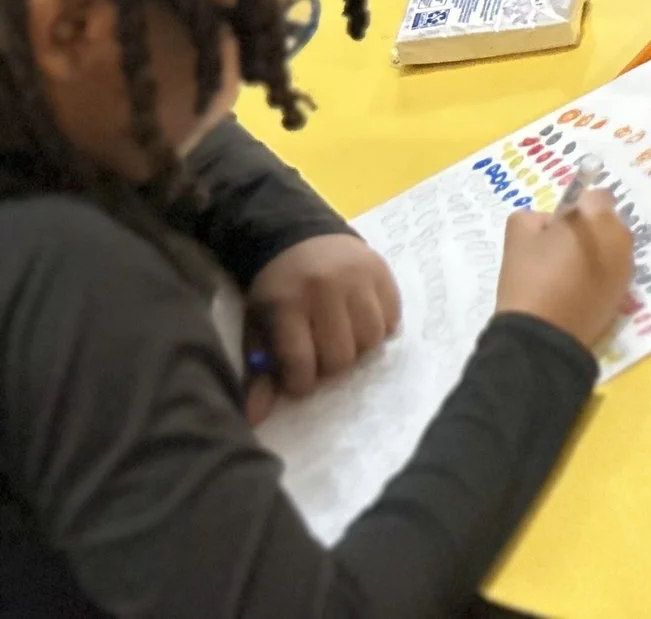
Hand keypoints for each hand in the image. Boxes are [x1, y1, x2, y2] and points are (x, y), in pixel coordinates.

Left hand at [244, 233, 401, 420]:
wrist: (298, 235)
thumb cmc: (275, 289)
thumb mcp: (258, 325)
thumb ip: (259, 371)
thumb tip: (253, 419)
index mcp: (287, 304)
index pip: (302, 363)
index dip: (300, 383)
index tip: (296, 379)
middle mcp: (326, 289)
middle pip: (340, 357)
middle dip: (329, 368)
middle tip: (319, 357)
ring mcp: (358, 278)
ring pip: (371, 340)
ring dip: (357, 350)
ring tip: (341, 340)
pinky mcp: (382, 271)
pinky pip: (392, 319)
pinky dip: (379, 329)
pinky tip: (360, 323)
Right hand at [494, 188, 633, 352]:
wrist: (542, 336)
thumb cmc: (530, 278)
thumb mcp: (518, 234)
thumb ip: (534, 215)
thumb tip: (550, 222)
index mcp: (598, 218)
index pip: (596, 196)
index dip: (576, 207)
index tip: (557, 226)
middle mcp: (621, 238)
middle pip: (607, 222)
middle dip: (588, 229)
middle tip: (558, 250)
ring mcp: (626, 268)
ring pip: (611, 248)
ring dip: (595, 252)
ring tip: (566, 274)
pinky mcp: (624, 294)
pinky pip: (612, 272)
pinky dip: (598, 275)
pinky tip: (575, 291)